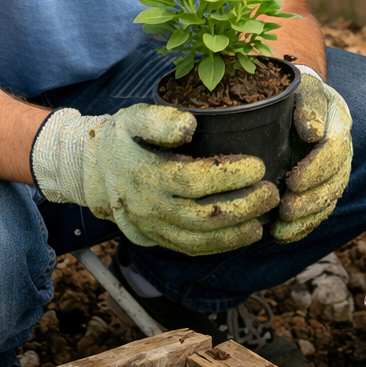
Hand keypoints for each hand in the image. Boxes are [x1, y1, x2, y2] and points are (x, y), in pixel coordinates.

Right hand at [31, 105, 277, 254]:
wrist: (93, 171)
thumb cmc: (122, 138)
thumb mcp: (135, 118)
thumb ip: (161, 120)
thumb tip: (189, 126)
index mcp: (149, 175)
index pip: (196, 181)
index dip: (230, 175)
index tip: (258, 165)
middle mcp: (152, 207)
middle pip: (203, 216)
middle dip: (243, 207)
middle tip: (272, 192)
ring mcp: (154, 227)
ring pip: (199, 240)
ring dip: (235, 234)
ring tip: (264, 221)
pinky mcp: (158, 238)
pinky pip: (190, 249)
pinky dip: (219, 247)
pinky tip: (243, 236)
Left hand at [271, 70, 352, 242]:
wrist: (297, 96)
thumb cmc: (295, 89)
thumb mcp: (302, 86)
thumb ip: (308, 104)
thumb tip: (313, 132)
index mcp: (338, 120)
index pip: (335, 149)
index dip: (316, 169)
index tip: (292, 182)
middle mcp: (342, 146)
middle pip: (336, 179)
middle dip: (312, 199)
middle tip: (285, 210)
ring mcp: (335, 167)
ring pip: (330, 199)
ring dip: (307, 218)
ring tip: (281, 228)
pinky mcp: (323, 183)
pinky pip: (320, 209)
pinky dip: (303, 226)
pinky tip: (282, 235)